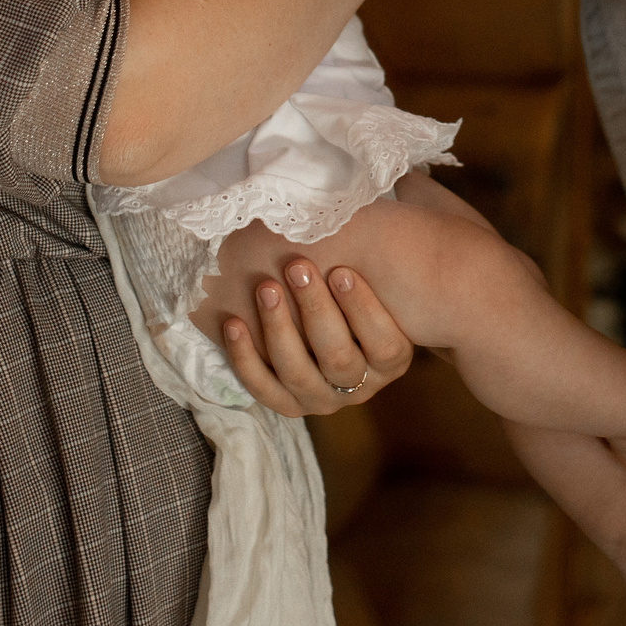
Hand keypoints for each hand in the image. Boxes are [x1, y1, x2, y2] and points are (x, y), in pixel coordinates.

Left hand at [222, 259, 414, 417]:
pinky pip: (263, 388)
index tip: (340, 271)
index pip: (383, 343)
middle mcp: (360, 386)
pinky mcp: (289, 404)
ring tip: (266, 288)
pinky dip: (245, 357)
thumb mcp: (372, 281)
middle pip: (337, 357)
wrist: (336, 324)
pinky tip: (234, 323)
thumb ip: (364, 265)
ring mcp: (322, 400)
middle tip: (297, 267)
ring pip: (297, 374)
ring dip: (278, 329)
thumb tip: (341, 220)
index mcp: (392, 359)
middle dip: (315, 310)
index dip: (362, 308)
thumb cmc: (355, 291)